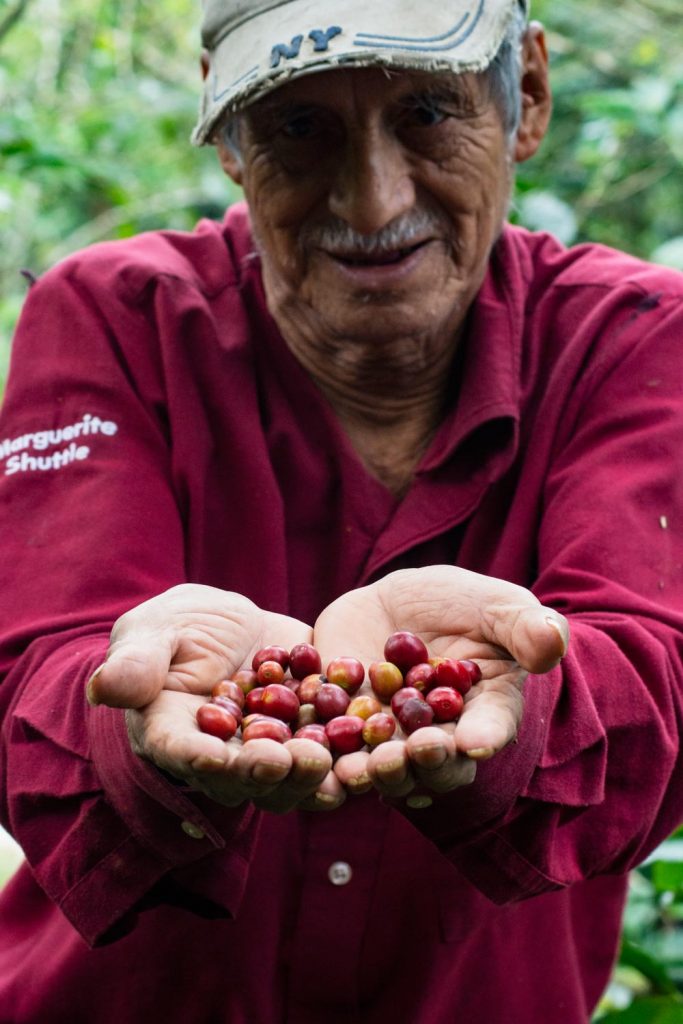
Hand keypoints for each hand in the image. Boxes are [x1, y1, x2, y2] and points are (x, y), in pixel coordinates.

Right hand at [87, 584, 343, 812]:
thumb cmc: (178, 627)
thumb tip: (105, 687)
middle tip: (291, 760)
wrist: (231, 625)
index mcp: (175, 736)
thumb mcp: (154, 631)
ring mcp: (269, 753)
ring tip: (330, 758)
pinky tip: (368, 746)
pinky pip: (332, 754)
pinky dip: (349, 756)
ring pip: (289, 780)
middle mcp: (223, 758)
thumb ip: (137, 661)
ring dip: (311, 776)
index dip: (201, 760)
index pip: (184, 754)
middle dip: (267, 774)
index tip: (217, 758)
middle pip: (244, 779)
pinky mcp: (311, 736)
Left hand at [313, 566, 568, 802]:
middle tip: (414, 752)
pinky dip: (320, 755)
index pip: (490, 728)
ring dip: (373, 772)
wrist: (395, 605)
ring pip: (382, 767)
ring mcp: (389, 740)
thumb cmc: (461, 606)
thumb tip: (553, 641)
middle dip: (424, 762)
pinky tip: (307, 753)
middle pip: (435, 762)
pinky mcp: (341, 731)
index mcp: (485, 712)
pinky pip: (331, 749)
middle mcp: (439, 739)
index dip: (483, 735)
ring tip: (361, 767)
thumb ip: (523, 627)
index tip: (475, 740)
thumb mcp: (495, 605)